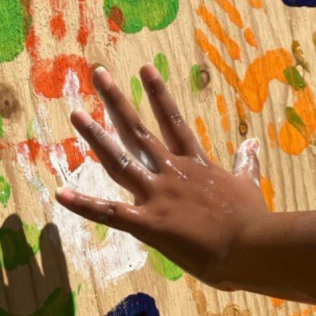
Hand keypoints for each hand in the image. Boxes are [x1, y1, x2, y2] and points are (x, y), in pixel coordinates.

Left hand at [55, 64, 269, 289]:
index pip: (172, 121)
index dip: (157, 94)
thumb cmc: (253, 220)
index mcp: (194, 164)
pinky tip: (61, 194)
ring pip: (119, 161)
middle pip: (138, 131)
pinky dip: (85, 205)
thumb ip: (246, 163)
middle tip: (98, 74)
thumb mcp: (248, 185)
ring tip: (75, 114)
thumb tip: (253, 143)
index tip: (143, 69)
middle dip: (116, 101)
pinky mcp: (150, 224)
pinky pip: (110, 214)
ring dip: (95, 138)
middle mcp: (171, 173)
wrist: (254, 245)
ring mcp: (158, 196)